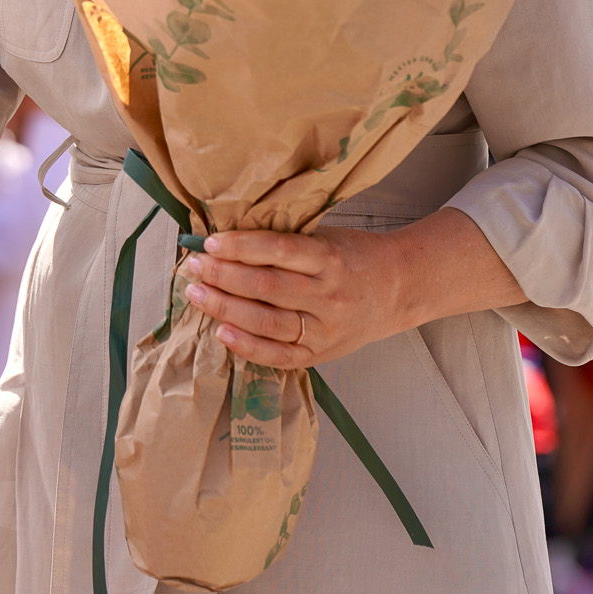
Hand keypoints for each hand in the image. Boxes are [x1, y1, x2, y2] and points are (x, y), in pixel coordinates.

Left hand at [183, 225, 404, 368]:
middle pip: (266, 288)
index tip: (211, 242)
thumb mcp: (327, 238)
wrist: (398, 289)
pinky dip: (247, 346)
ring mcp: (325, 329)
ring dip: (225, 308)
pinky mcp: (321, 353)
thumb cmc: (354, 256)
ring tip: (197, 294)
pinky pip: (278, 355)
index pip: (279, 251)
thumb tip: (229, 239)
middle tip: (194, 266)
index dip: (241, 247)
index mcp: (329, 258)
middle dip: (223, 276)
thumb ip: (287, 242)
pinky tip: (221, 331)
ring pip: (267, 322)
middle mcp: (328, 295)